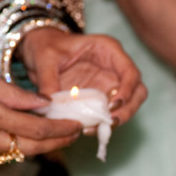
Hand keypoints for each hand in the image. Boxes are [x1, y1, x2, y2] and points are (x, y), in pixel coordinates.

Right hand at [0, 49, 82, 155]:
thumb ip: (14, 93)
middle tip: (75, 135)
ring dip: (36, 144)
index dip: (60, 129)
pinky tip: (25, 132)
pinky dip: (13, 142)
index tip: (77, 125)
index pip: (35, 129)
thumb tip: (43, 104)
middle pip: (28, 147)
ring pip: (11, 151)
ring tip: (56, 132)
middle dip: (55, 143)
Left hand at [20, 29, 146, 125]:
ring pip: (127, 106)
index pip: (130, 71)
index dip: (127, 90)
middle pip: (137, 91)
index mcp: (108, 50)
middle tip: (109, 121)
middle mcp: (114, 68)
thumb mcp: (45, 57)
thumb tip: (49, 104)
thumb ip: (47, 79)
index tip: (113, 106)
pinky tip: (86, 129)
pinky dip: (101, 124)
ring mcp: (108, 85)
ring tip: (95, 129)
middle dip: (128, 109)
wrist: (38, 52)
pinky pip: (108, 114)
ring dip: (116, 120)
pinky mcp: (99, 99)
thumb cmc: (46, 46)